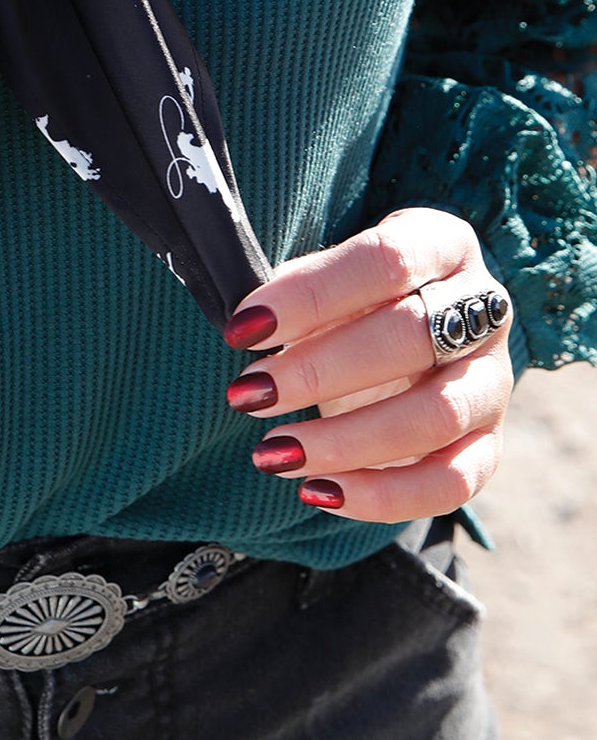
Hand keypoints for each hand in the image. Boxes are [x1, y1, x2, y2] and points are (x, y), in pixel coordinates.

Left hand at [223, 208, 513, 521]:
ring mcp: (495, 380)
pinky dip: (382, 496)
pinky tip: (318, 490)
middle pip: (411, 337)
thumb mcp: (330, 273)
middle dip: (318, 370)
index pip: (385, 259)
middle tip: (249, 393)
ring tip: (274, 452)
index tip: (244, 328)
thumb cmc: (353, 296)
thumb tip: (251, 325)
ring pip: (436, 416)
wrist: (406, 334)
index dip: (311, 294)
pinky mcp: (491, 444)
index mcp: (444, 243)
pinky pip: (451, 482)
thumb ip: (299, 289)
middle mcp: (484, 308)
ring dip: (346, 441)